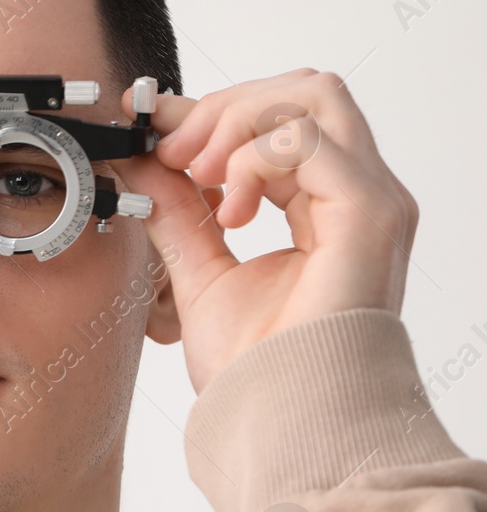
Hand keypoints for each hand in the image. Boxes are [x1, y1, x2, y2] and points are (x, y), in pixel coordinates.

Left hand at [116, 68, 419, 393]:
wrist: (281, 419)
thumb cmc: (257, 368)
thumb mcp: (198, 271)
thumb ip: (176, 212)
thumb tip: (141, 160)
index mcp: (325, 206)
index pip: (281, 121)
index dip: (212, 111)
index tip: (151, 124)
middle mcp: (356, 194)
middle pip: (302, 91)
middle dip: (223, 107)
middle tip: (172, 151)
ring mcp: (370, 200)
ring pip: (310, 97)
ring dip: (235, 122)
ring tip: (197, 175)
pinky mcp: (369, 213)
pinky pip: (309, 139)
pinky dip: (252, 156)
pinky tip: (228, 208)